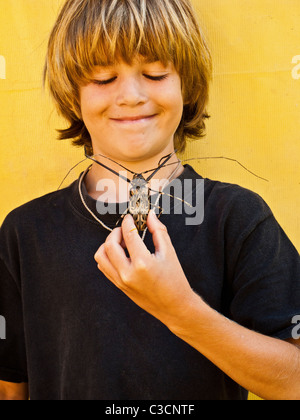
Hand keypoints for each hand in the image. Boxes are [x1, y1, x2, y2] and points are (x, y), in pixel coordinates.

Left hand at [94, 211, 197, 326]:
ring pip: (101, 256)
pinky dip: (107, 256)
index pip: (128, 234)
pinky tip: (120, 253)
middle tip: (125, 228)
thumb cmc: (175, 279)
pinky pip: (104, 267)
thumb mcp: (169, 252)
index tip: (130, 217)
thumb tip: (149, 215)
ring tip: (121, 242)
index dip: (128, 222)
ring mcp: (121, 281)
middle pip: (109, 244)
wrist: (174, 307)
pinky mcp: (119, 286)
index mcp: (143, 263)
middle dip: (116, 232)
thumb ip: (158, 230)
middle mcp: (128, 273)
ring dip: (108, 244)